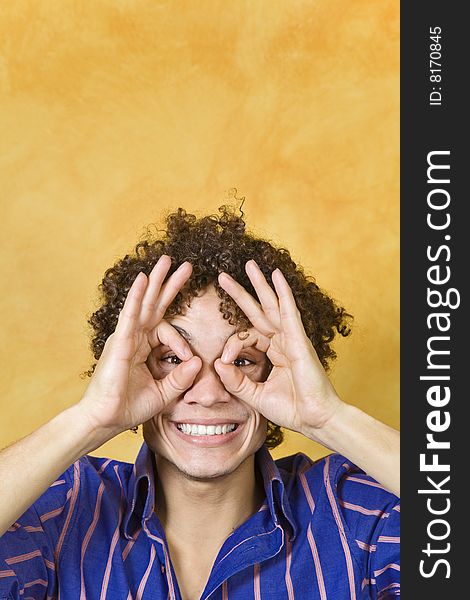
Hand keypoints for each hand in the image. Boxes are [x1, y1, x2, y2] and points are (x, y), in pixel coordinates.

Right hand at [78, 255, 200, 437]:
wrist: (105, 420)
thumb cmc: (129, 407)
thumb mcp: (164, 393)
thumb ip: (181, 377)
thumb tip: (199, 361)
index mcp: (142, 347)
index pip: (167, 331)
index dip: (182, 342)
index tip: (191, 358)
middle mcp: (133, 337)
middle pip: (154, 305)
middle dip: (169, 284)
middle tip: (184, 265)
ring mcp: (125, 337)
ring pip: (143, 302)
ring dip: (156, 281)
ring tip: (167, 260)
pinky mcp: (120, 342)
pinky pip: (131, 314)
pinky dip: (137, 296)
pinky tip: (145, 279)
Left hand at [214, 260, 343, 438]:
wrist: (315, 420)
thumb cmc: (292, 409)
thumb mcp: (255, 395)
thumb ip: (236, 381)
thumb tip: (217, 364)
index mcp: (274, 352)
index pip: (246, 336)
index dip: (231, 344)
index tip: (223, 361)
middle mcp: (283, 341)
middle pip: (258, 310)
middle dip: (241, 292)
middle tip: (223, 276)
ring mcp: (291, 338)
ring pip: (272, 305)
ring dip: (260, 284)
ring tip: (249, 265)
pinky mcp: (298, 340)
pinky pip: (288, 311)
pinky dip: (282, 292)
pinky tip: (275, 275)